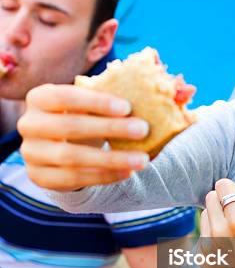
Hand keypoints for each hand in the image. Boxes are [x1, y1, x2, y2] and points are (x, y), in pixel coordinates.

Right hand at [18, 84, 149, 190]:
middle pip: (70, 127)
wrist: (58, 148)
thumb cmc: (81, 118)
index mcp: (39, 98)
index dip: (95, 102)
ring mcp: (32, 153)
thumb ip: (115, 97)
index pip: (65, 96)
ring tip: (142, 160)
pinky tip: (127, 173)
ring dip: (111, 159)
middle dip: (110, 128)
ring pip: (72, 157)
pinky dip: (103, 176)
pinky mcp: (40, 177)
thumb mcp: (91, 106)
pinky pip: (74, 179)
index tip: (127, 107)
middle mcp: (29, 124)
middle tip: (143, 129)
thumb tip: (171, 88)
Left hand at [200, 179, 234, 267]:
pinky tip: (229, 247)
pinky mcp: (200, 257)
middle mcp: (218, 233)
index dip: (231, 188)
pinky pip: (204, 233)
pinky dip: (213, 234)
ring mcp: (206, 246)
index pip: (222, 187)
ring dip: (217, 216)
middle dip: (223, 201)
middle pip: (211, 198)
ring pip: (205, 215)